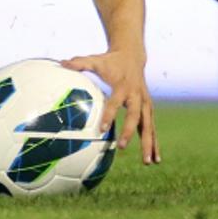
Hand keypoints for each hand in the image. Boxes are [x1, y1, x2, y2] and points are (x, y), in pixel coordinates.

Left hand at [61, 49, 158, 164]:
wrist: (132, 56)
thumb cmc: (110, 61)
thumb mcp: (96, 60)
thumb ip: (80, 63)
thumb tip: (61, 63)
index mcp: (123, 86)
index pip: (115, 102)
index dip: (109, 114)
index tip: (102, 129)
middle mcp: (136, 96)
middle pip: (135, 116)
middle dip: (130, 132)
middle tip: (122, 147)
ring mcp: (144, 103)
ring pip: (148, 125)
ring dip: (149, 143)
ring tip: (148, 162)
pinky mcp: (148, 108)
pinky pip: (152, 127)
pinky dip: (154, 143)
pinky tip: (155, 159)